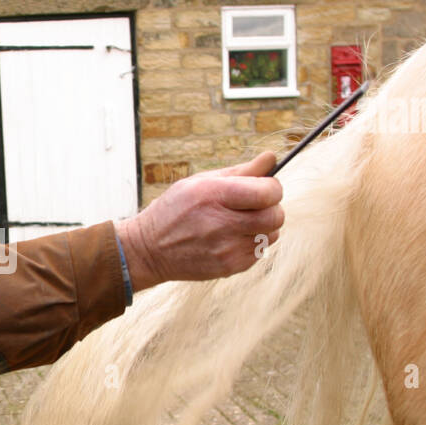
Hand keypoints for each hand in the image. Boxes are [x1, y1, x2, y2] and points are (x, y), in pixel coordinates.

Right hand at [115, 151, 283, 289]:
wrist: (149, 249)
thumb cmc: (176, 209)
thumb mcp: (200, 181)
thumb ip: (240, 171)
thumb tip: (271, 157)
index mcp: (214, 195)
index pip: (269, 192)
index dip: (272, 188)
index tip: (263, 188)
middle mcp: (222, 223)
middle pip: (275, 216)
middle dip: (271, 208)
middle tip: (255, 207)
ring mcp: (226, 248)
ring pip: (271, 235)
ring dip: (262, 227)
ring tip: (239, 223)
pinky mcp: (228, 267)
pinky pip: (258, 252)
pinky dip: (251, 244)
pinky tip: (231, 239)